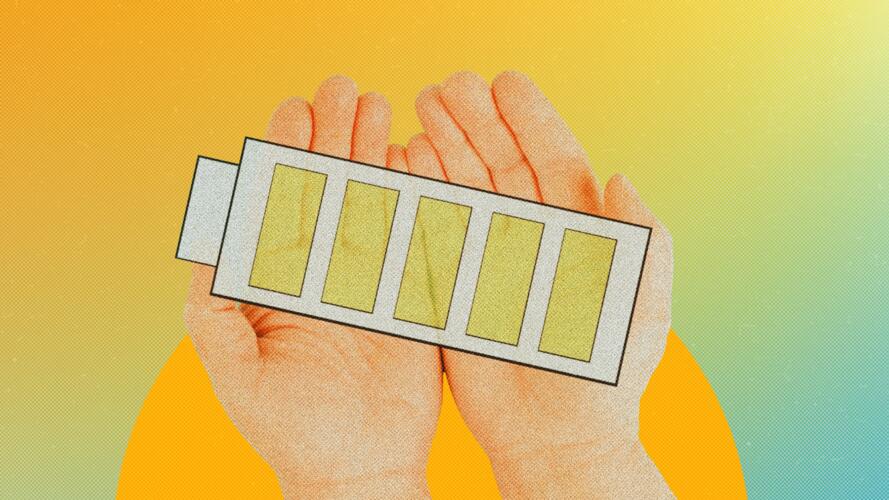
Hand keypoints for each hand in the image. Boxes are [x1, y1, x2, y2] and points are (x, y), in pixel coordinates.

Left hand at [184, 76, 440, 499]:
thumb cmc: (288, 429)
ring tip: (377, 107)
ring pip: (368, 203)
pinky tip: (414, 159)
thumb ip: (213, 312)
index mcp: (276, 283)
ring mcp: (367, 280)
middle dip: (331, 138)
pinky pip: (412, 238)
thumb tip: (204, 247)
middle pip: (325, 191)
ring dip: (370, 154)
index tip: (295, 112)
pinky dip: (413, 198)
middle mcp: (320, 273)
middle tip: (342, 88)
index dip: (285, 156)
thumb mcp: (235, 373)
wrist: (356, 468)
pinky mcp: (408, 295)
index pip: (278, 206)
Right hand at [396, 71, 673, 497]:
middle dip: (475, 121)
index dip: (529, 119)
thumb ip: (641, 237)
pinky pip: (436, 231)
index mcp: (578, 233)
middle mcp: (532, 238)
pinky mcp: (456, 286)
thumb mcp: (642, 301)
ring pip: (465, 188)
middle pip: (500, 164)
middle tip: (447, 84)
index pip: (551, 160)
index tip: (504, 83)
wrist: (557, 437)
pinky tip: (406, 160)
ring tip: (422, 106)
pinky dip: (422, 195)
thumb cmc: (607, 375)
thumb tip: (620, 176)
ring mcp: (490, 259)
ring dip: (445, 146)